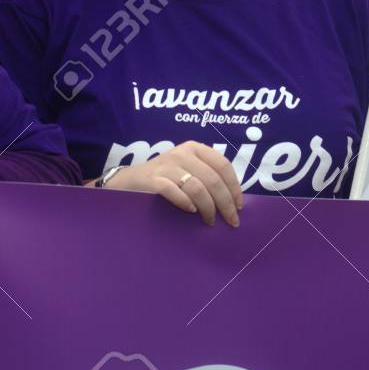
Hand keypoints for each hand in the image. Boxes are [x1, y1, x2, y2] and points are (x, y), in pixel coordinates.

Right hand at [105, 141, 243, 226]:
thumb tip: (233, 201)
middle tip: (230, 221)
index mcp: (195, 148)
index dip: (234, 186)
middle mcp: (182, 153)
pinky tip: (191, 211)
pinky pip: (174, 191)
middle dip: (225, 202)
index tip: (239, 206)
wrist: (129, 182)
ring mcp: (166, 165)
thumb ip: (207, 177)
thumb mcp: (188, 170)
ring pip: (197, 187)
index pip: (223, 165)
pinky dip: (186, 203)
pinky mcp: (153, 179)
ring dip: (208, 208)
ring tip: (210, 221)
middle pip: (213, 179)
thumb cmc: (165, 179)